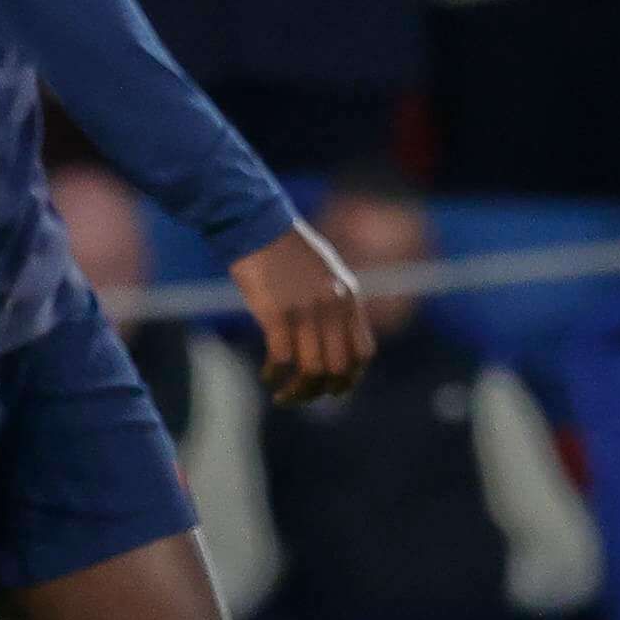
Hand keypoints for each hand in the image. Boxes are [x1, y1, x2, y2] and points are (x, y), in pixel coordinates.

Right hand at [230, 221, 371, 403]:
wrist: (256, 223)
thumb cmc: (284, 248)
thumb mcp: (325, 273)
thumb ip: (333, 303)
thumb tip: (331, 337)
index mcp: (348, 298)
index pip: (362, 353)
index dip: (350, 378)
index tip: (332, 388)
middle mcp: (332, 307)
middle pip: (339, 368)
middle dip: (322, 391)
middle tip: (302, 396)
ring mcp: (306, 311)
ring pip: (312, 370)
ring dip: (297, 391)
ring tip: (282, 396)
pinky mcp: (277, 312)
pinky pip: (282, 358)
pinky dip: (274, 374)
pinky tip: (266, 376)